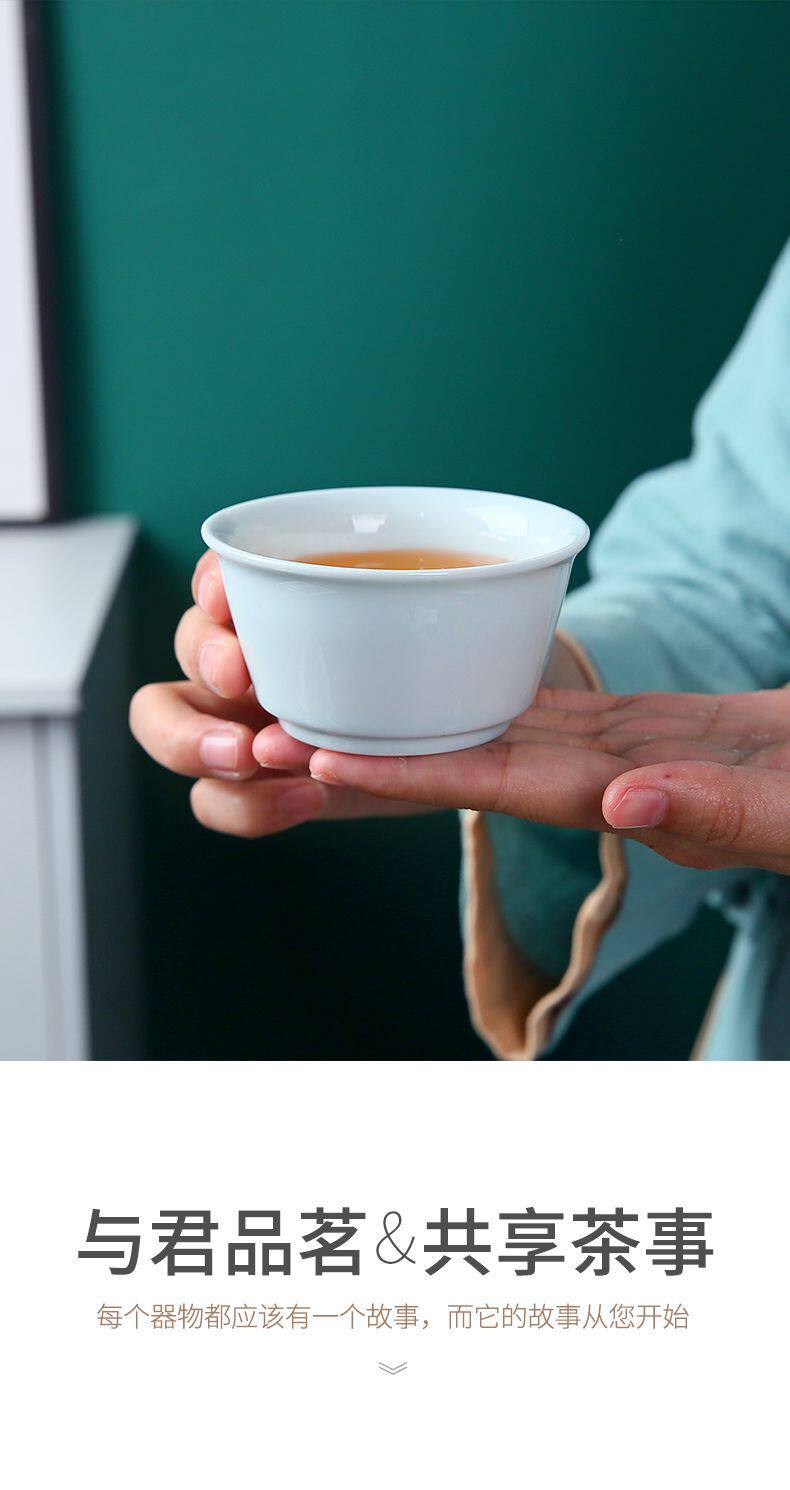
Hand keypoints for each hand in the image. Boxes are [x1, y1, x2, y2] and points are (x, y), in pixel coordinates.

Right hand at [129, 552, 432, 835]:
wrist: (479, 747)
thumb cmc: (460, 672)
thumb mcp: (461, 638)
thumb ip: (440, 619)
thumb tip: (450, 595)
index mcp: (287, 609)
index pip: (222, 579)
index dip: (211, 583)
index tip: (229, 595)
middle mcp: (250, 660)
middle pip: (186, 644)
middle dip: (203, 654)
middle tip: (243, 677)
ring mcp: (240, 724)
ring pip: (165, 722)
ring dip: (193, 739)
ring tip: (249, 755)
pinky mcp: (257, 789)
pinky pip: (214, 802)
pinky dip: (250, 804)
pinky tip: (308, 795)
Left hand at [278, 686, 789, 873]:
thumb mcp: (785, 808)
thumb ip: (711, 810)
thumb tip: (622, 808)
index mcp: (626, 801)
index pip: (494, 783)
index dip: (407, 771)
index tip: (320, 758)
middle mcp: (598, 783)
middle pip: (468, 760)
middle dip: (374, 749)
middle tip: (271, 730)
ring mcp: (610, 756)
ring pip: (493, 731)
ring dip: (412, 719)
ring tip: (325, 695)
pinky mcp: (631, 728)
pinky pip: (539, 707)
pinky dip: (481, 688)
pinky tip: (436, 665)